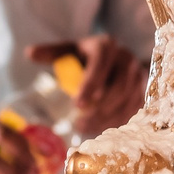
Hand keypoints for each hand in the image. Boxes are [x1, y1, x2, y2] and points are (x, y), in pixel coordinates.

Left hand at [29, 37, 146, 137]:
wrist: (112, 59)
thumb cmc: (84, 56)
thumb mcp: (68, 51)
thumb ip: (51, 53)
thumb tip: (29, 53)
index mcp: (106, 45)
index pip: (100, 65)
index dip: (90, 86)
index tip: (77, 104)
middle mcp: (126, 59)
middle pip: (119, 87)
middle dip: (99, 108)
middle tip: (80, 121)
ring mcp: (138, 75)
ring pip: (127, 101)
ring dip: (106, 118)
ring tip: (85, 126)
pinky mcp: (143, 91)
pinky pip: (133, 109)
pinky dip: (116, 121)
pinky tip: (99, 127)